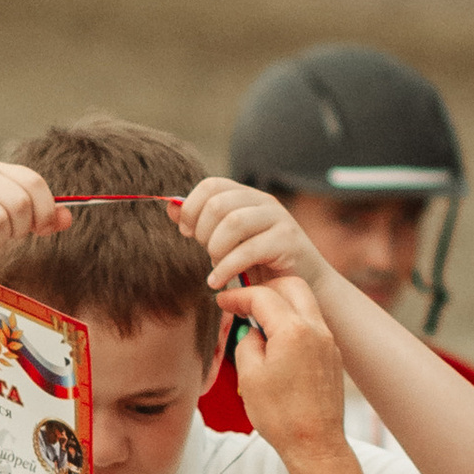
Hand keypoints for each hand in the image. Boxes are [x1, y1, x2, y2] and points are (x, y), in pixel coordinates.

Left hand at [177, 178, 332, 307]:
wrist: (303, 288)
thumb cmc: (261, 266)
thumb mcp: (227, 243)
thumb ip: (202, 225)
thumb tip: (170, 207)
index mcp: (247, 197)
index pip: (211, 185)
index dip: (191, 207)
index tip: (186, 232)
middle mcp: (264, 202)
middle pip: (219, 203)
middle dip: (203, 231)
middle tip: (206, 253)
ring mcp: (278, 219)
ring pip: (233, 222)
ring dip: (215, 248)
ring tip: (215, 268)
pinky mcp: (288, 241)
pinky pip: (248, 249)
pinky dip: (226, 268)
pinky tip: (217, 282)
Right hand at [229, 273, 352, 459]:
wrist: (316, 444)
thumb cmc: (281, 416)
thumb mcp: (250, 376)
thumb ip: (247, 342)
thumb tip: (252, 331)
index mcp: (293, 331)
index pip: (263, 296)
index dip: (238, 296)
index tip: (222, 302)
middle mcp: (316, 330)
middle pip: (292, 285)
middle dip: (266, 288)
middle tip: (244, 302)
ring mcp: (328, 342)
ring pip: (305, 303)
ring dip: (281, 304)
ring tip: (258, 322)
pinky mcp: (332, 355)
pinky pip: (312, 324)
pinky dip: (293, 321)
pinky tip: (277, 341)